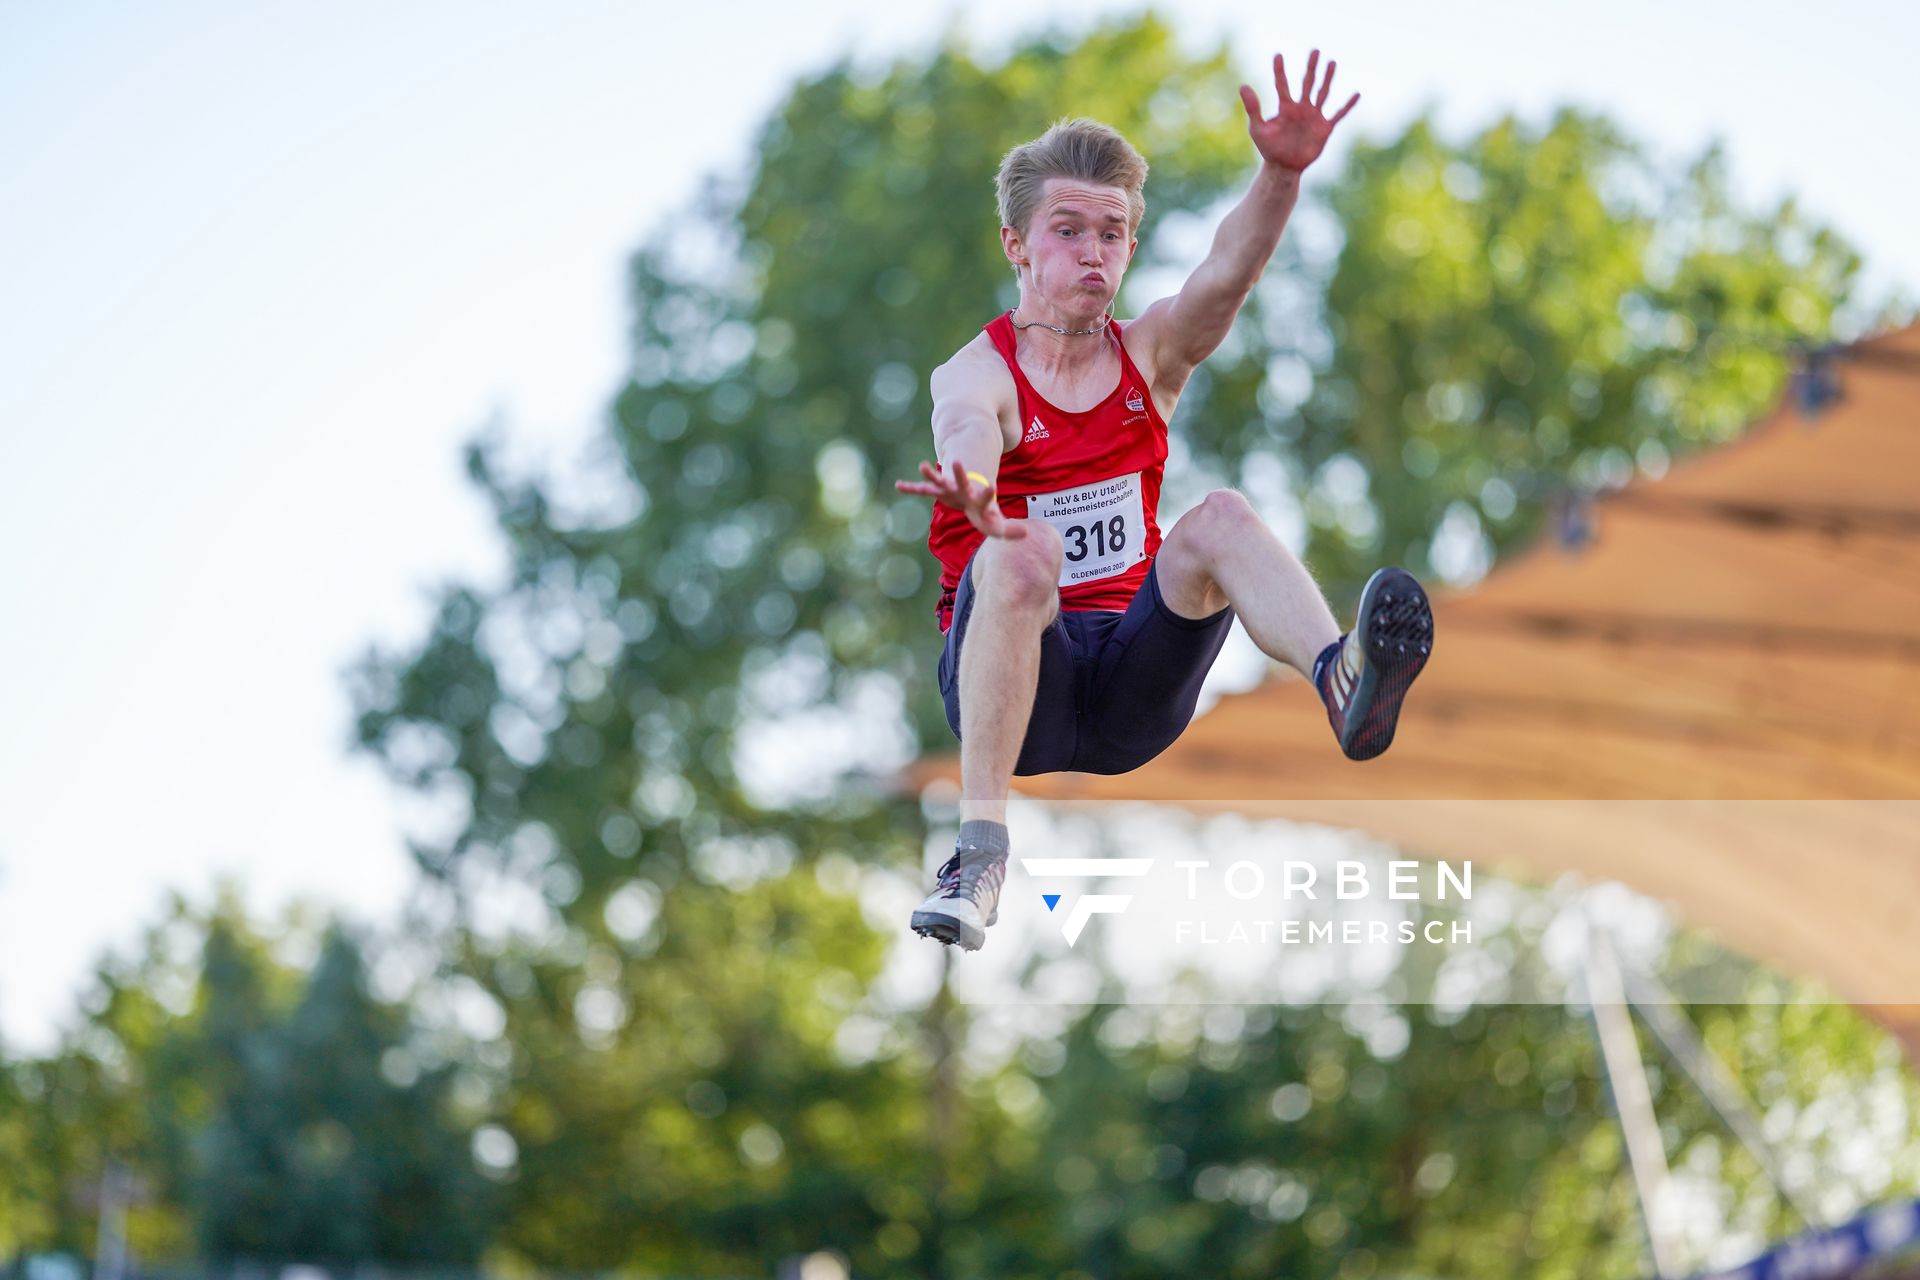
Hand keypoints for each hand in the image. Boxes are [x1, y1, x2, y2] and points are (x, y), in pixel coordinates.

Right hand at [895, 460, 1028, 539]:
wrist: (971, 488)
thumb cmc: (983, 508)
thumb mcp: (995, 521)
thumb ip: (1006, 529)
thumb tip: (1026, 534)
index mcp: (979, 498)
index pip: (984, 498)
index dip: (988, 495)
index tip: (992, 488)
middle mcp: (964, 491)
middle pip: (962, 483)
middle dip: (958, 474)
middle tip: (955, 461)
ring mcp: (950, 489)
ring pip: (940, 482)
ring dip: (932, 476)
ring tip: (922, 466)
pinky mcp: (939, 491)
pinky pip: (923, 490)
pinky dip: (912, 489)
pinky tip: (899, 486)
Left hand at [1237, 49, 1357, 173]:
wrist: (1283, 167)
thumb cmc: (1269, 148)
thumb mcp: (1257, 128)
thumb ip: (1253, 108)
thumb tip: (1243, 85)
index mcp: (1285, 107)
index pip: (1282, 85)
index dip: (1279, 71)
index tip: (1278, 55)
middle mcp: (1301, 108)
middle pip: (1307, 83)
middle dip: (1311, 67)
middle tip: (1315, 50)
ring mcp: (1313, 117)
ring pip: (1322, 93)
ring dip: (1327, 78)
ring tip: (1332, 62)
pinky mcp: (1324, 128)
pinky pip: (1338, 114)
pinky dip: (1347, 105)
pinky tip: (1356, 94)